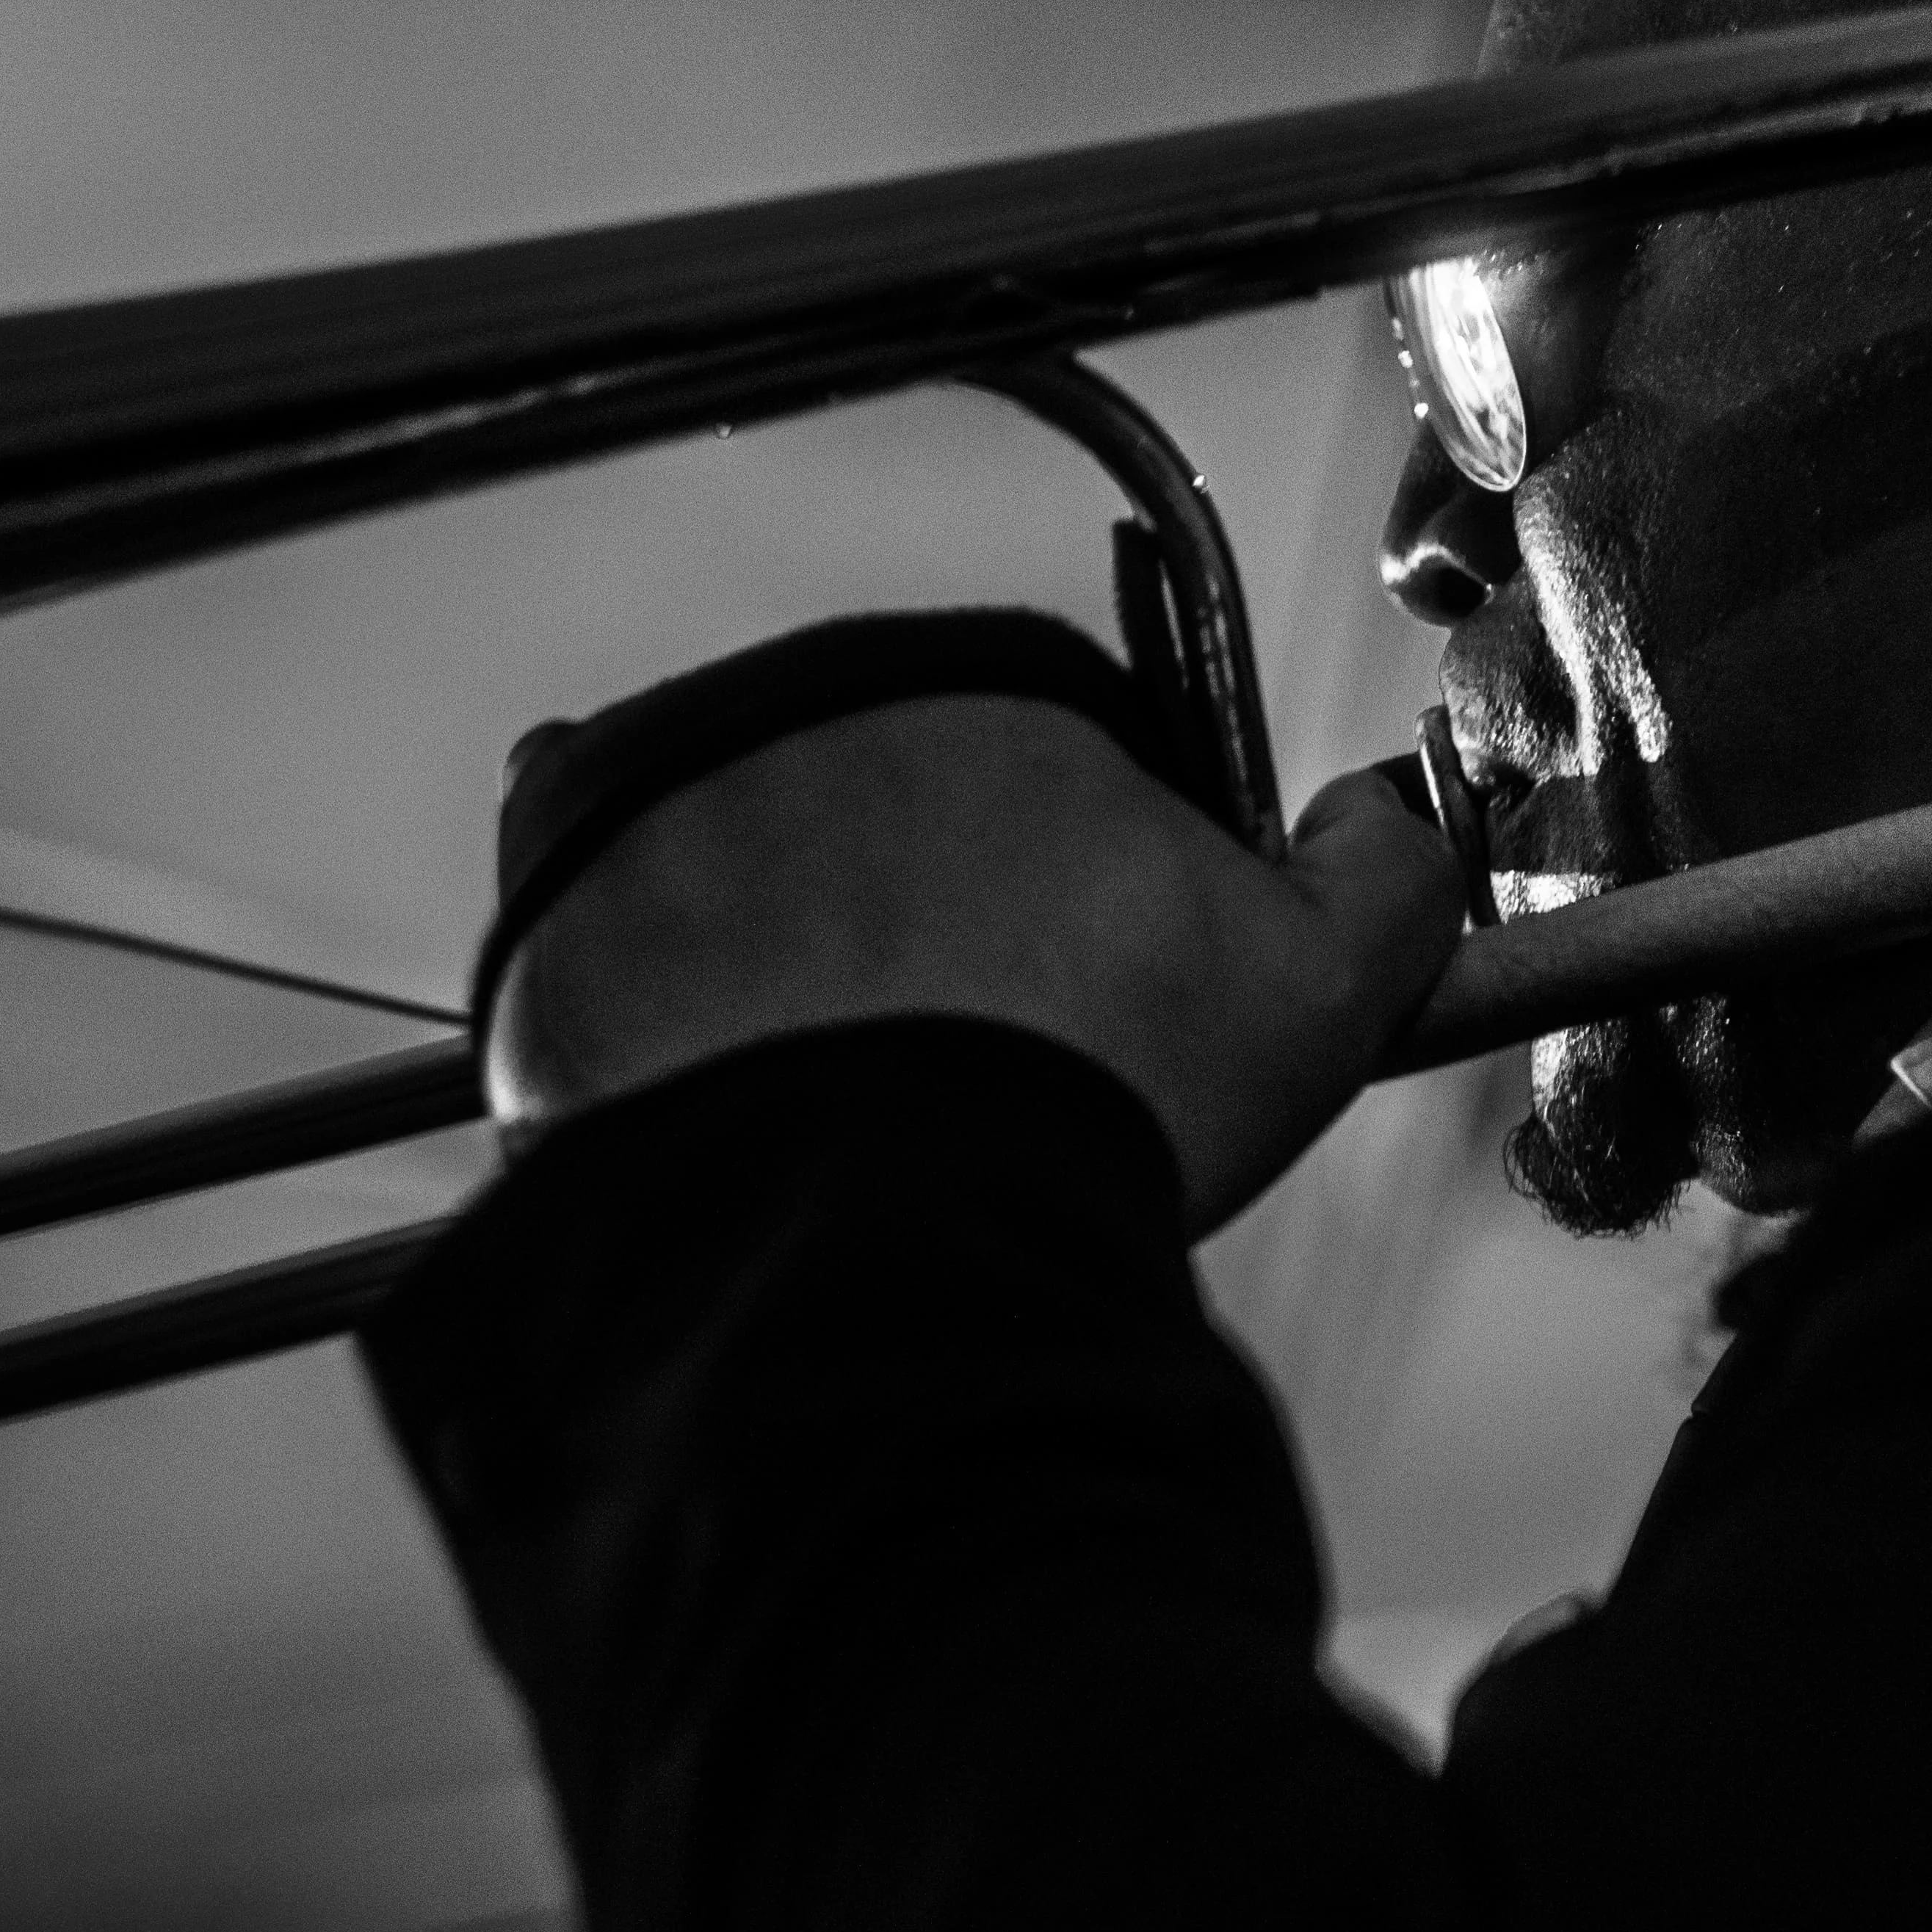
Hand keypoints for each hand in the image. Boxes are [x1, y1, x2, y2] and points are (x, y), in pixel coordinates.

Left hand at [487, 693, 1462, 1232]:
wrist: (883, 1244)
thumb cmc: (1100, 1100)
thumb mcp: (1324, 986)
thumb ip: (1384, 872)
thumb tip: (1380, 819)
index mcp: (993, 687)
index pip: (1045, 757)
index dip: (1079, 887)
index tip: (1083, 991)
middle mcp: (802, 709)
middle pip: (878, 801)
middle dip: (926, 911)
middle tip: (978, 1056)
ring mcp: (653, 815)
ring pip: (737, 867)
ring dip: (788, 956)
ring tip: (861, 1102)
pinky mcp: (547, 932)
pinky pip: (597, 950)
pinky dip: (653, 1013)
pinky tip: (736, 1097)